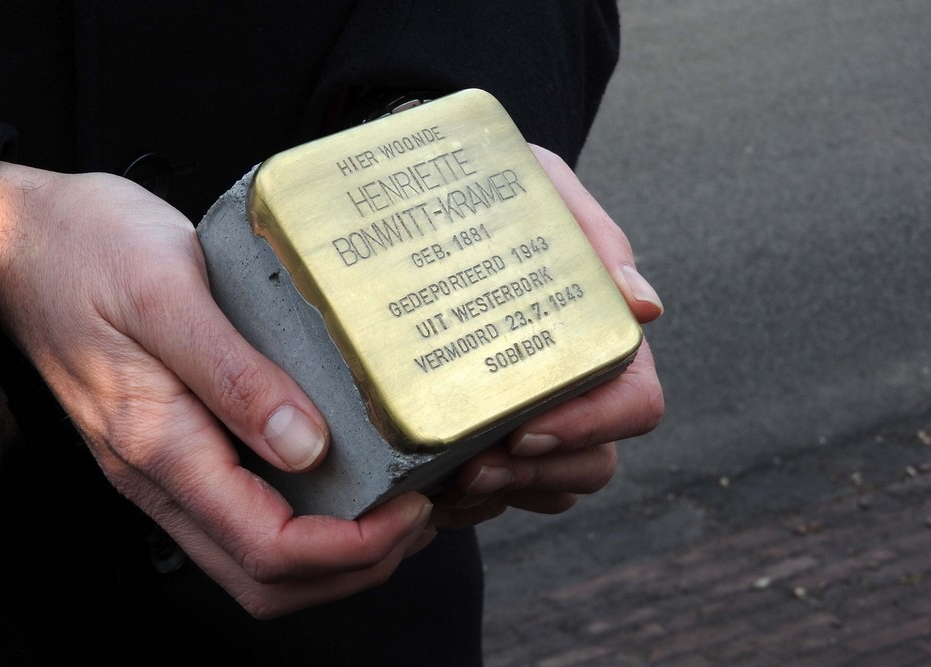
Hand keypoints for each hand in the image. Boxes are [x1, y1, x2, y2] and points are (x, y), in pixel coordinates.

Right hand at [0, 162, 434, 617]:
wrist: (25, 236)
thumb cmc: (87, 250)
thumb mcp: (166, 293)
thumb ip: (234, 376)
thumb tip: (306, 448)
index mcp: (159, 445)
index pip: (265, 547)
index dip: (348, 548)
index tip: (406, 509)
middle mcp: (160, 474)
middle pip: (263, 578)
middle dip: (351, 567)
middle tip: (413, 516)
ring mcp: (165, 466)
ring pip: (252, 558)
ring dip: (330, 555)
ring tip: (391, 505)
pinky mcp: (174, 445)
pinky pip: (243, 514)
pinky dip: (304, 520)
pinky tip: (343, 478)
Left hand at [432, 145, 664, 527]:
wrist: (430, 197)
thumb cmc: (497, 191)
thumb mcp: (542, 188)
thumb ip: (592, 236)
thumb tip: (647, 307)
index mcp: (604, 340)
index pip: (632, 404)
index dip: (592, 427)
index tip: (528, 430)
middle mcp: (580, 387)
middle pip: (594, 463)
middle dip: (538, 476)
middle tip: (472, 468)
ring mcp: (539, 418)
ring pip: (553, 489)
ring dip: (506, 496)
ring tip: (445, 484)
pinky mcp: (493, 437)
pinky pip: (504, 497)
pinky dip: (477, 503)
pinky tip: (432, 488)